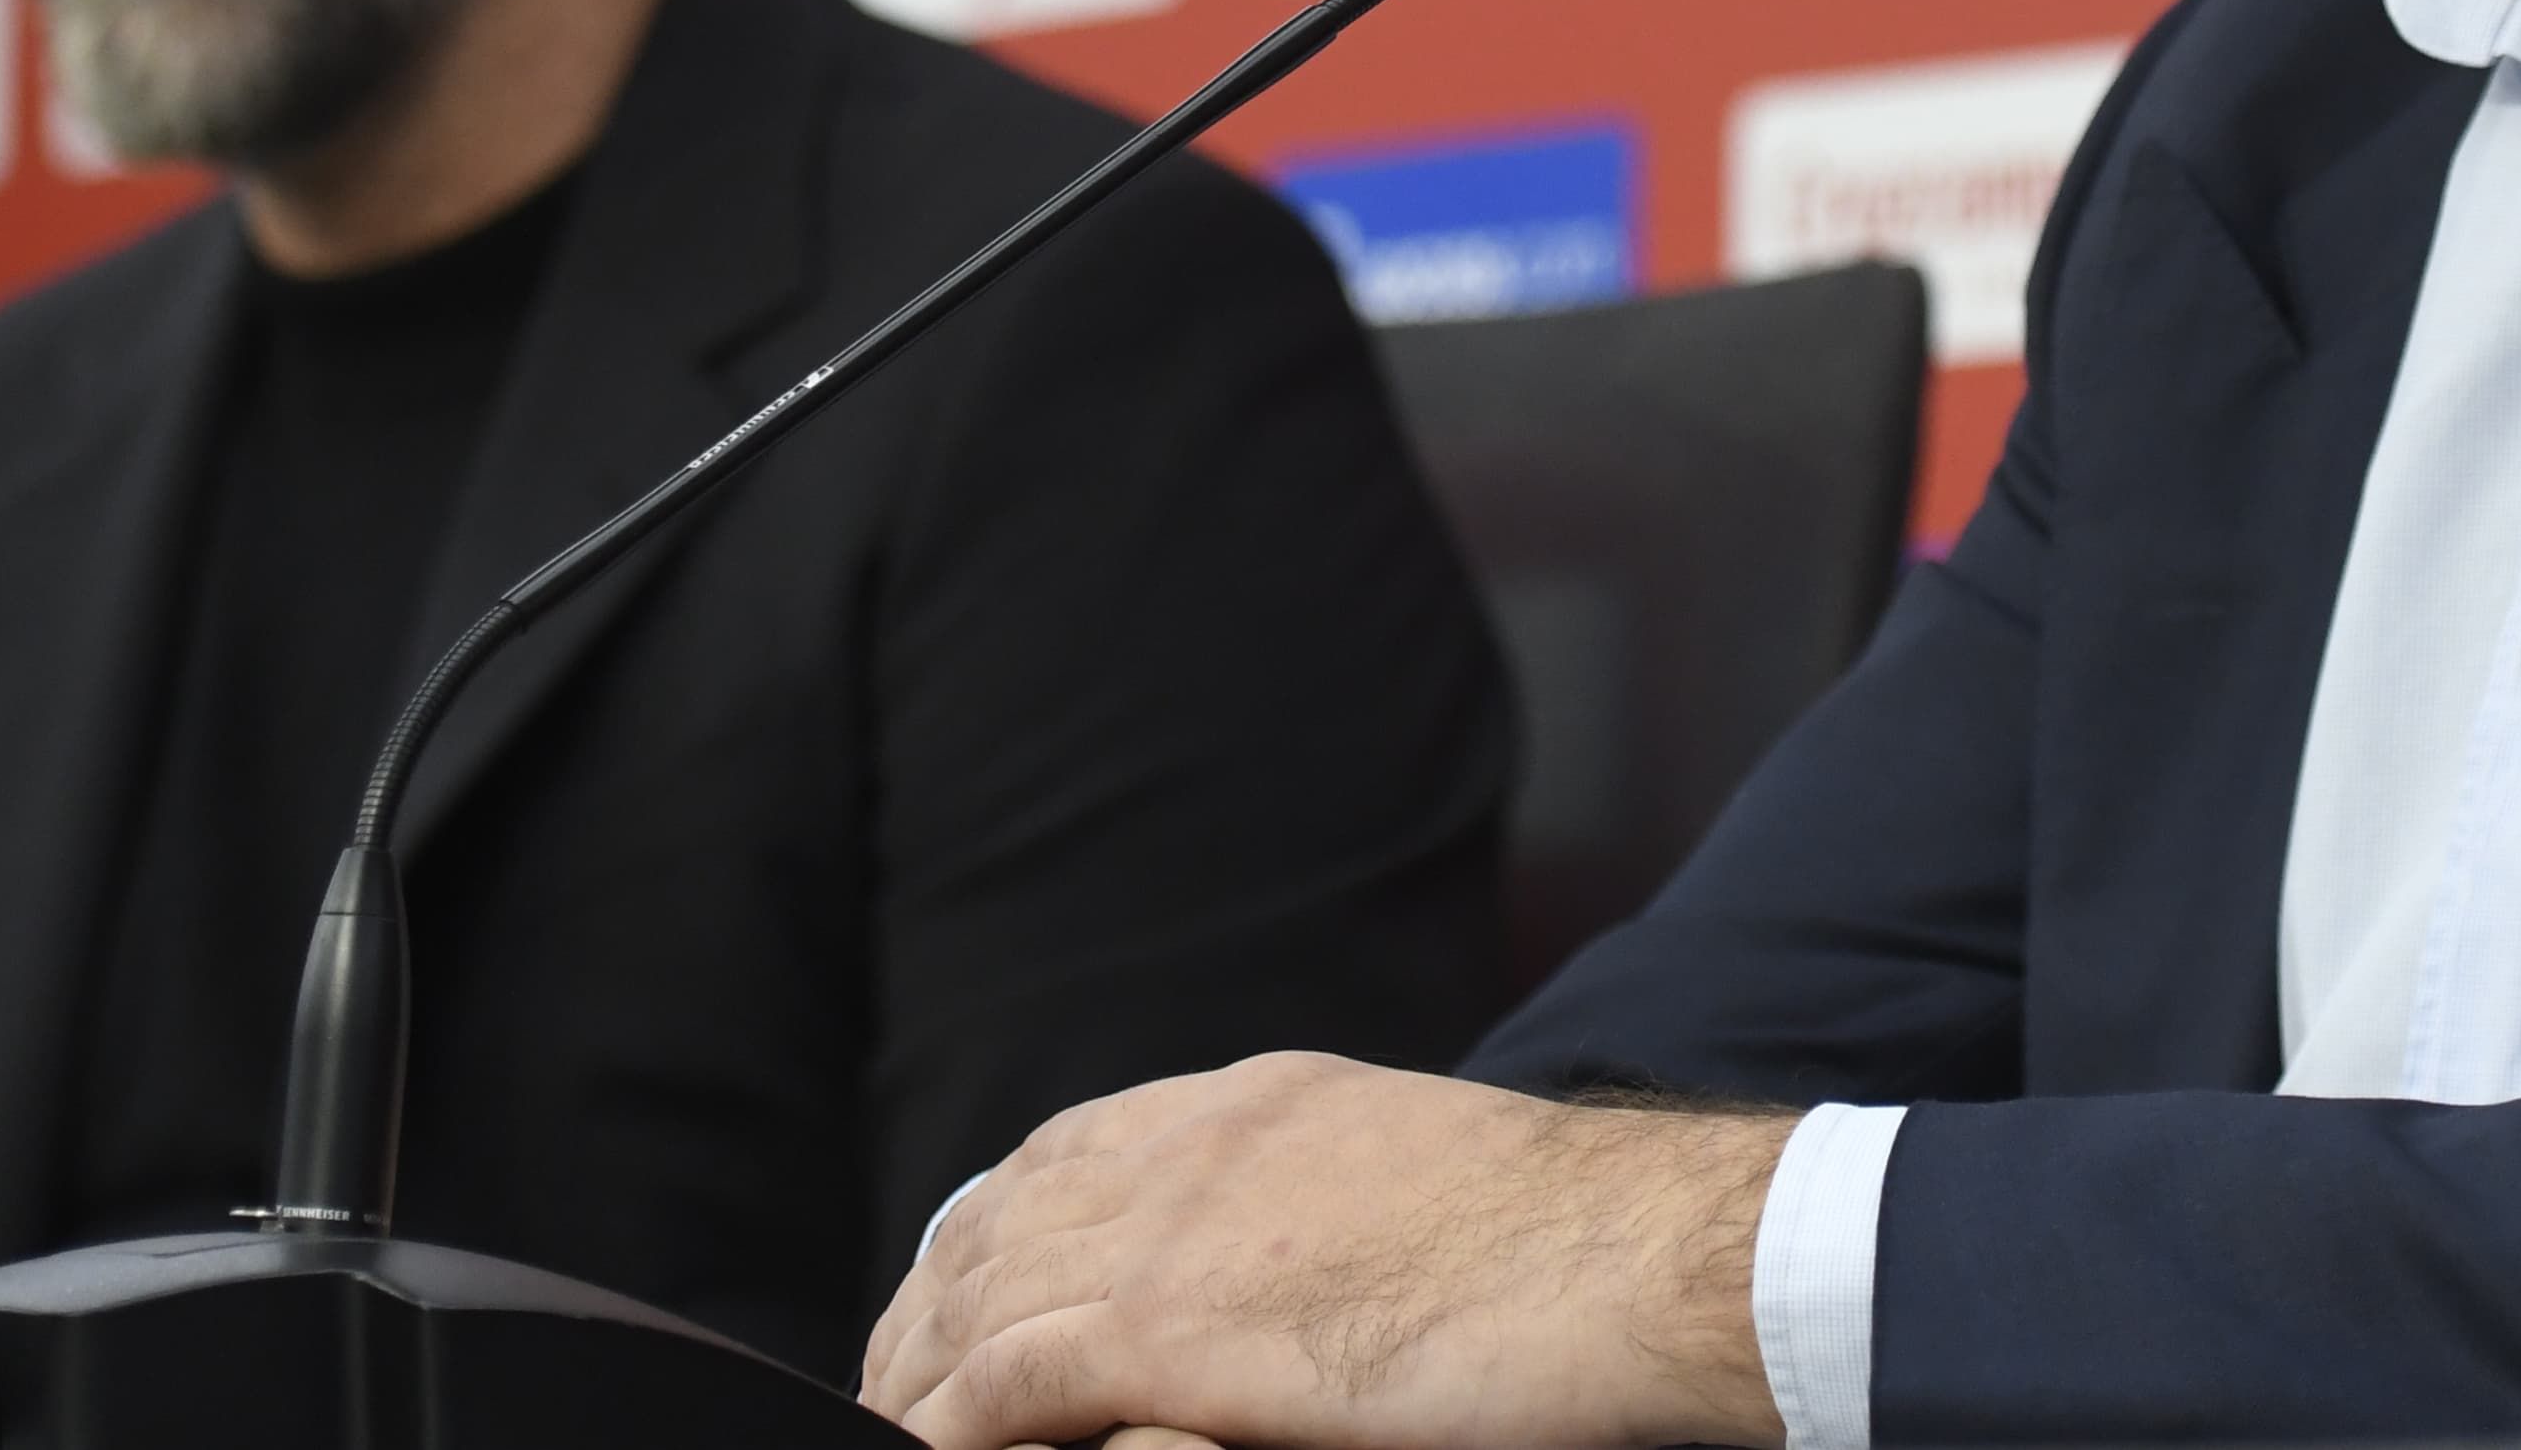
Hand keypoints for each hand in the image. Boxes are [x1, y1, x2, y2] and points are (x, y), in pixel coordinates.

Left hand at [864, 1053, 1795, 1449]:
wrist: (1629, 1254)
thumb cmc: (1576, 1245)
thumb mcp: (1431, 1179)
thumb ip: (1337, 1207)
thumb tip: (1299, 1275)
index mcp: (1265, 1103)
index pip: (1083, 1145)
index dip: (1006, 1217)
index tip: (974, 1279)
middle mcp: (1197, 1145)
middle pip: (1005, 1215)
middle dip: (932, 1301)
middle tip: (898, 1377)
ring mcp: (1173, 1234)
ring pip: (979, 1299)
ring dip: (917, 1371)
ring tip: (891, 1429)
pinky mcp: (1164, 1333)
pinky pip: (1000, 1387)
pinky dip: (944, 1426)